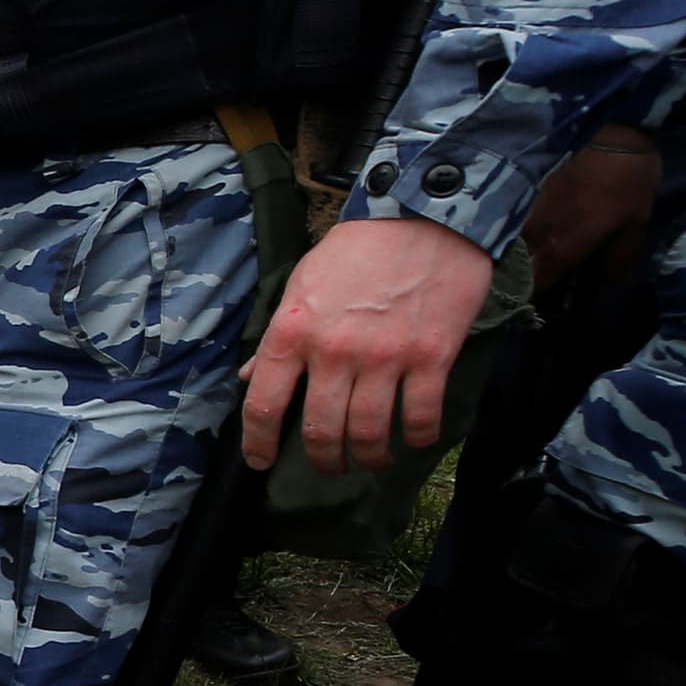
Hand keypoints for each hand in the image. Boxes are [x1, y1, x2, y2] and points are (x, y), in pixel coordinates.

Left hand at [241, 213, 497, 476]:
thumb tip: (253, 377)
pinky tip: (414, 439)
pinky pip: (421, 415)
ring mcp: (385, 357)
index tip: (261, 462)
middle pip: (322, 430)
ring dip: (370, 456)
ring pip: (370, 432)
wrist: (423, 217)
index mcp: (293, 332)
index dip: (259, 443)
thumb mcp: (301, 286)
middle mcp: (334, 351)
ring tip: (371, 460)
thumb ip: (278, 337)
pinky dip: (417, 436)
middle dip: (324, 460)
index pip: (264, 405)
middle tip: (331, 468)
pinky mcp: (432, 356)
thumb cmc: (356, 250)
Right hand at [523, 125, 659, 292]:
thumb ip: (619, 260)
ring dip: (515, 258)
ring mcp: (522, 213)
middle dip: (517, 283)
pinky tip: (526, 231)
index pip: (533, 290)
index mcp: (560, 250)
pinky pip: (511, 225)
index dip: (533, 303)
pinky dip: (515, 234)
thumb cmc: (624, 181)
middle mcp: (532, 237)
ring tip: (525, 260)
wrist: (607, 129)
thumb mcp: (635, 224)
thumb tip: (607, 285)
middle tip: (529, 285)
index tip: (538, 307)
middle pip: (514, 272)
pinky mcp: (521, 193)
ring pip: (509, 248)